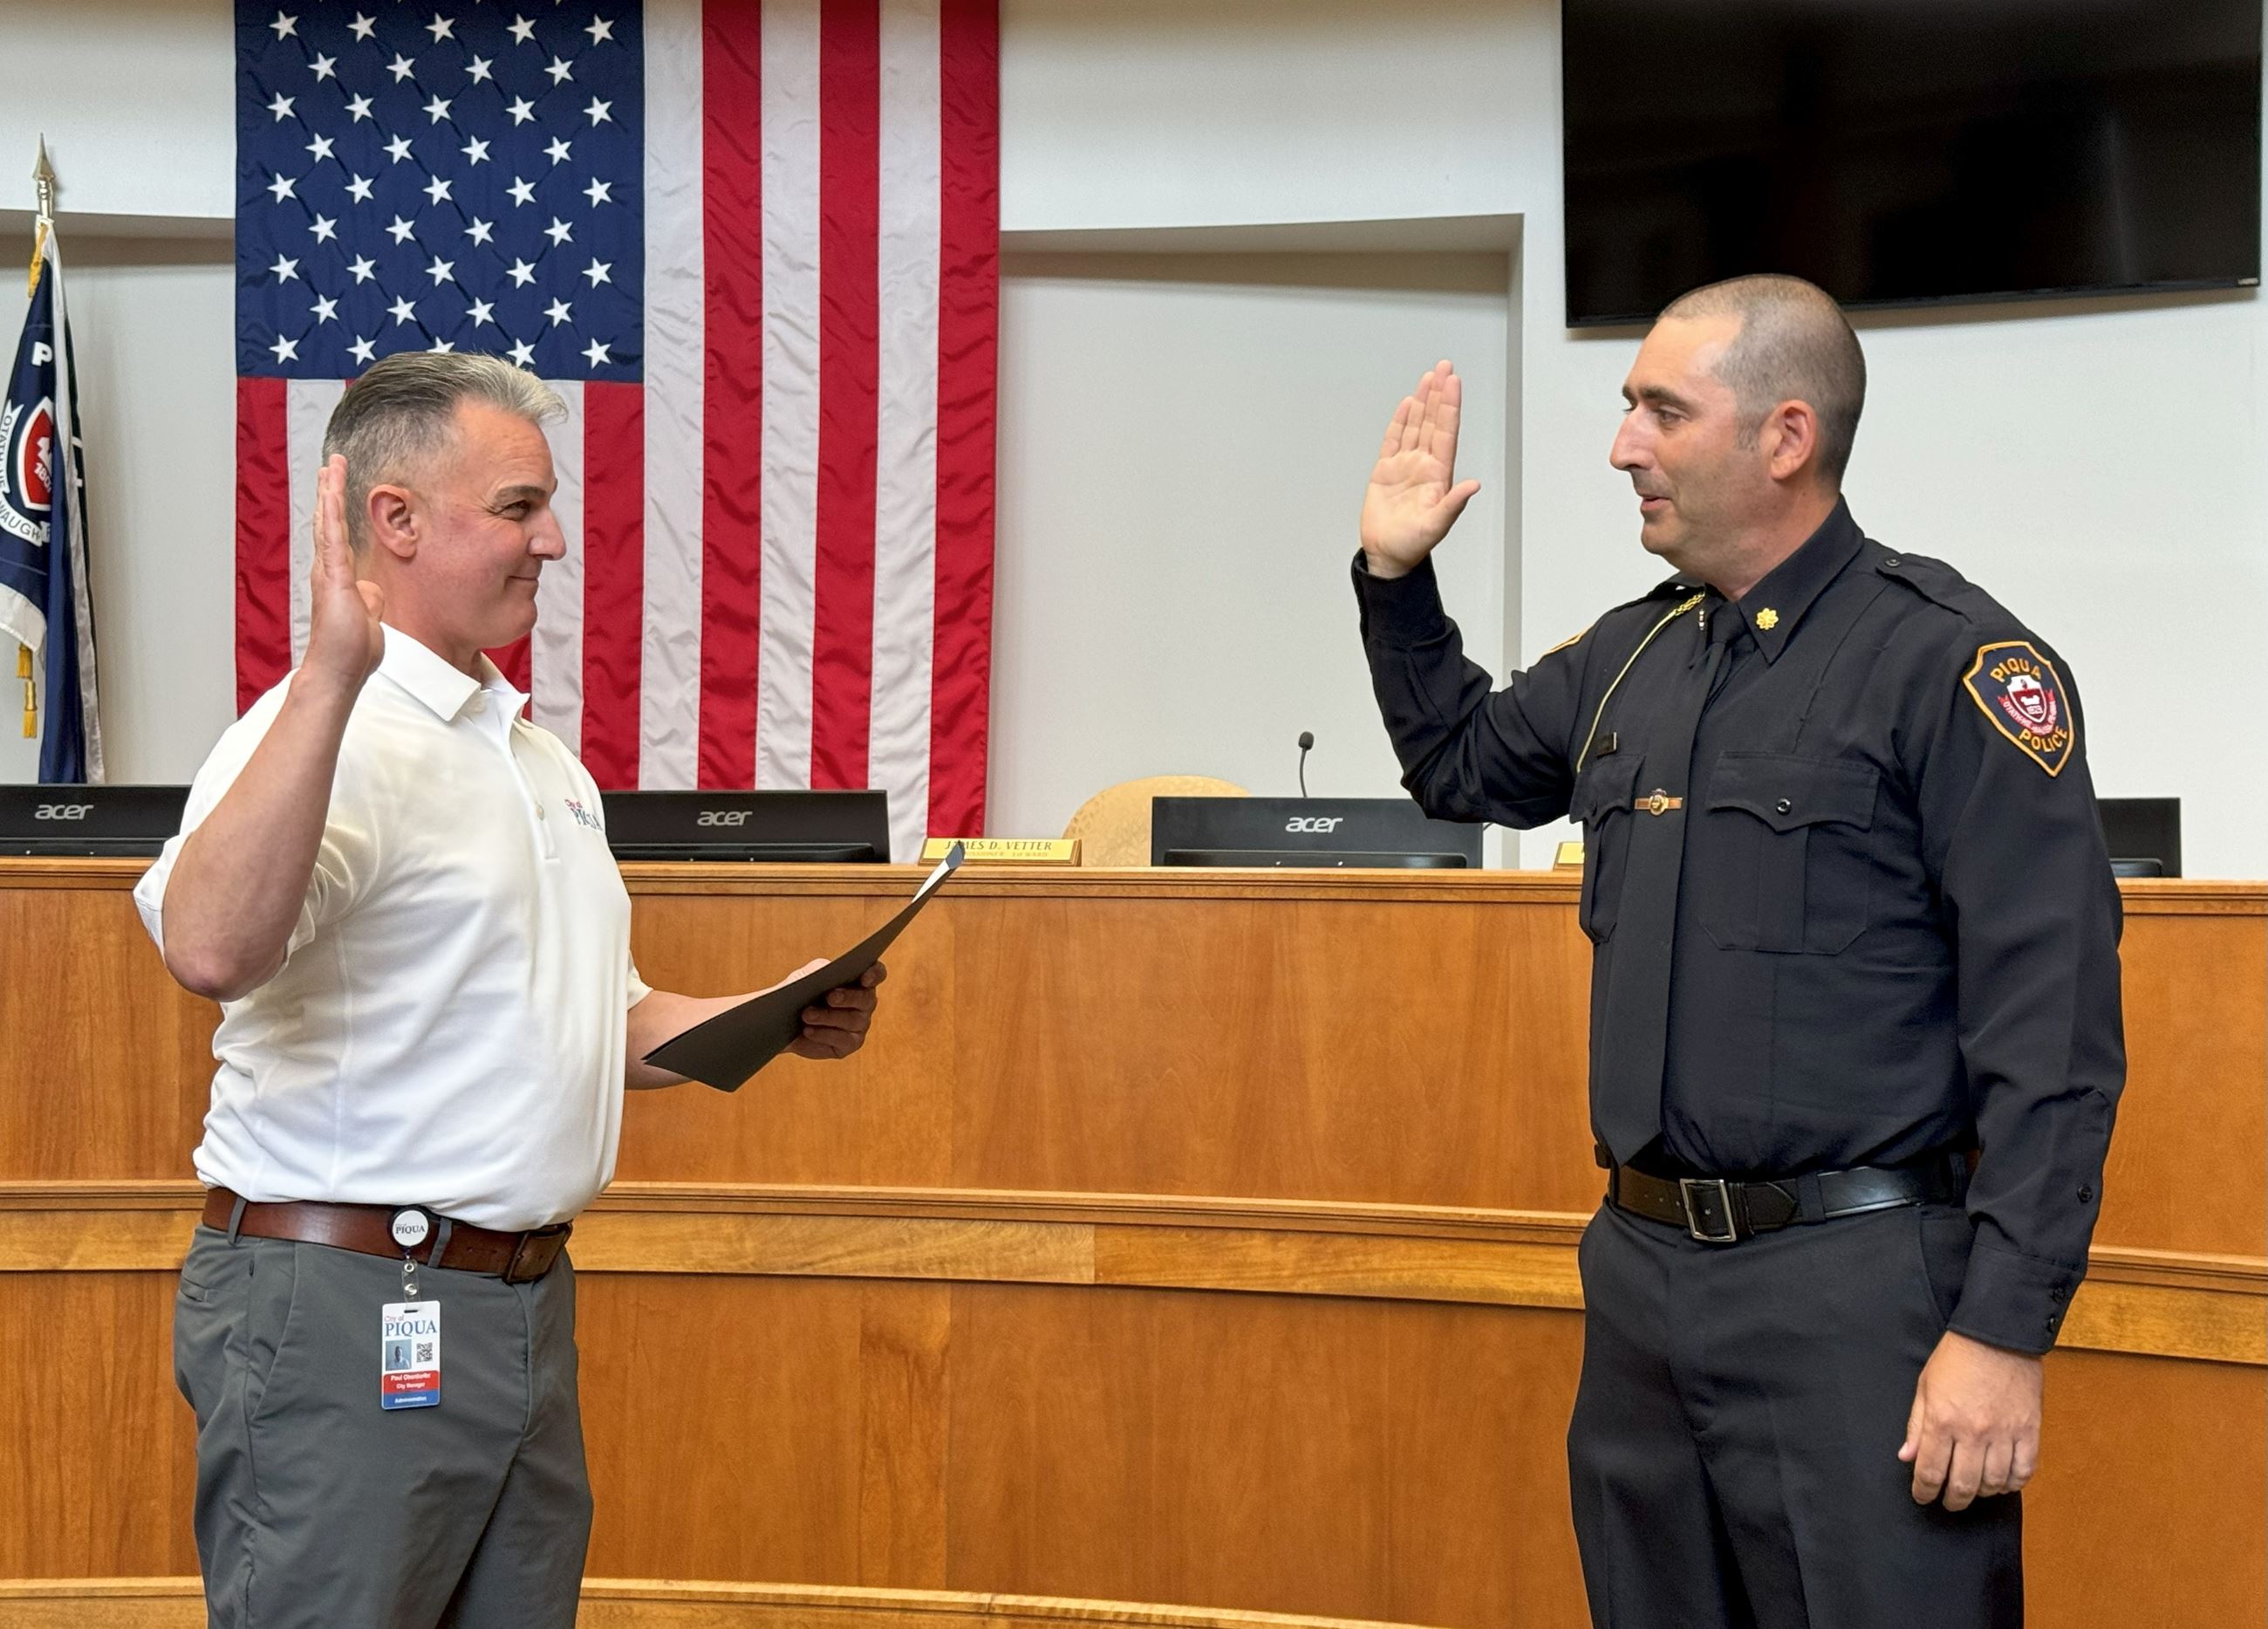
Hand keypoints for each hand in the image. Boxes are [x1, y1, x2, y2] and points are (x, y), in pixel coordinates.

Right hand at [301, 454, 385, 693]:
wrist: (340, 669)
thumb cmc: (352, 649)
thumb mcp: (368, 617)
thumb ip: (369, 599)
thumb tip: (372, 590)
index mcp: (337, 577)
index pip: (337, 534)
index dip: (337, 509)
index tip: (337, 486)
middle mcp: (328, 569)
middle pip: (328, 520)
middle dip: (330, 490)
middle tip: (331, 463)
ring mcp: (329, 572)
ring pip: (328, 522)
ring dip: (330, 492)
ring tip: (331, 466)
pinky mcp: (334, 578)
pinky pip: (333, 538)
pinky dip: (332, 514)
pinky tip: (332, 492)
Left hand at [788, 960, 886, 1060]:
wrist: (786, 1022)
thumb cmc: (800, 993)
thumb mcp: (805, 976)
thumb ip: (818, 969)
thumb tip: (825, 969)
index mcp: (860, 980)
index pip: (877, 974)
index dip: (874, 974)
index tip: (864, 977)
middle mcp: (865, 1003)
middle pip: (866, 999)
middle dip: (848, 997)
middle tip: (830, 997)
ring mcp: (860, 1025)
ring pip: (853, 1020)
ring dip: (828, 1017)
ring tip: (807, 1015)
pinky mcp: (850, 1044)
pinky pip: (842, 1039)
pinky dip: (823, 1034)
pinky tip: (808, 1030)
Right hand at [1359, 360, 1482, 579]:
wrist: (1388, 555)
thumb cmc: (1413, 545)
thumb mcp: (1436, 527)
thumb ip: (1454, 504)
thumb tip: (1474, 486)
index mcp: (1438, 474)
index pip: (1446, 432)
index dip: (1449, 406)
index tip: (1453, 382)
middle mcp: (1424, 464)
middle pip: (1433, 422)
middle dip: (1439, 393)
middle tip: (1445, 366)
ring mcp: (1405, 466)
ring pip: (1416, 426)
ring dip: (1422, 401)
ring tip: (1429, 377)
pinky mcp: (1386, 471)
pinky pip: (1393, 440)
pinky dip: (1400, 421)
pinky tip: (1407, 404)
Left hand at [1899, 1329, 2042, 1509]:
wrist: (1996, 1335)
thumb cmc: (1957, 1357)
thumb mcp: (1925, 1387)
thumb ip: (1916, 1425)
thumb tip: (1907, 1457)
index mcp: (1943, 1421)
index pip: (1931, 1471)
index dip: (1924, 1491)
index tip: (1922, 1497)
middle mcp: (1974, 1432)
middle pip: (1964, 1485)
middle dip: (1953, 1500)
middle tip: (1948, 1502)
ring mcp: (2005, 1433)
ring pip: (1994, 1483)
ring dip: (1983, 1493)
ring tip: (1975, 1490)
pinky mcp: (2030, 1430)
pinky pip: (2024, 1470)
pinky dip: (2013, 1482)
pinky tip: (2003, 1481)